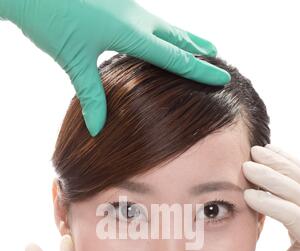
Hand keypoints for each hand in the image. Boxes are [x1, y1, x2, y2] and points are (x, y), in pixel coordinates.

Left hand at [0, 0, 229, 136]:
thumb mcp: (74, 60)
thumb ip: (91, 96)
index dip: (200, 70)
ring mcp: (125, 6)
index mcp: (130, 32)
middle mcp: (134, 16)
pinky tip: (157, 37)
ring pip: (164, 24)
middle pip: (176, 35)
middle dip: (199, 48)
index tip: (223, 77)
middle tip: (218, 58)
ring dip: (183, 36)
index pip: (175, 56)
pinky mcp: (115, 4)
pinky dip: (161, 31)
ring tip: (199, 44)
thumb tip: (98, 130)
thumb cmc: (51, 17)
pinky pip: (148, 19)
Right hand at [242, 144, 299, 250]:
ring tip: (256, 151)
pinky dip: (287, 158)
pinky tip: (272, 150)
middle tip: (247, 166)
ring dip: (277, 161)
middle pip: (295, 189)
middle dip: (270, 177)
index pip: (291, 214)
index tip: (247, 195)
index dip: (269, 204)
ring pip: (298, 174)